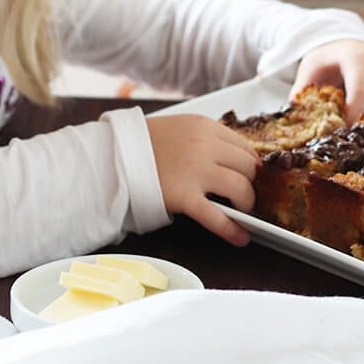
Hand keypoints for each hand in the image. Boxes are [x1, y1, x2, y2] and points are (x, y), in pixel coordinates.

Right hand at [145, 114, 256, 245]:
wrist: (112, 156)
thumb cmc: (140, 144)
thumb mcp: (177, 128)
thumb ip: (202, 139)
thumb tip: (228, 159)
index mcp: (203, 126)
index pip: (244, 146)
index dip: (250, 165)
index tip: (249, 176)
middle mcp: (205, 145)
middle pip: (248, 166)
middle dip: (251, 183)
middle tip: (246, 194)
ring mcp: (195, 170)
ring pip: (241, 188)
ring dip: (246, 203)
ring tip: (241, 211)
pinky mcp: (184, 196)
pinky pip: (217, 216)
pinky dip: (232, 229)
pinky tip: (240, 237)